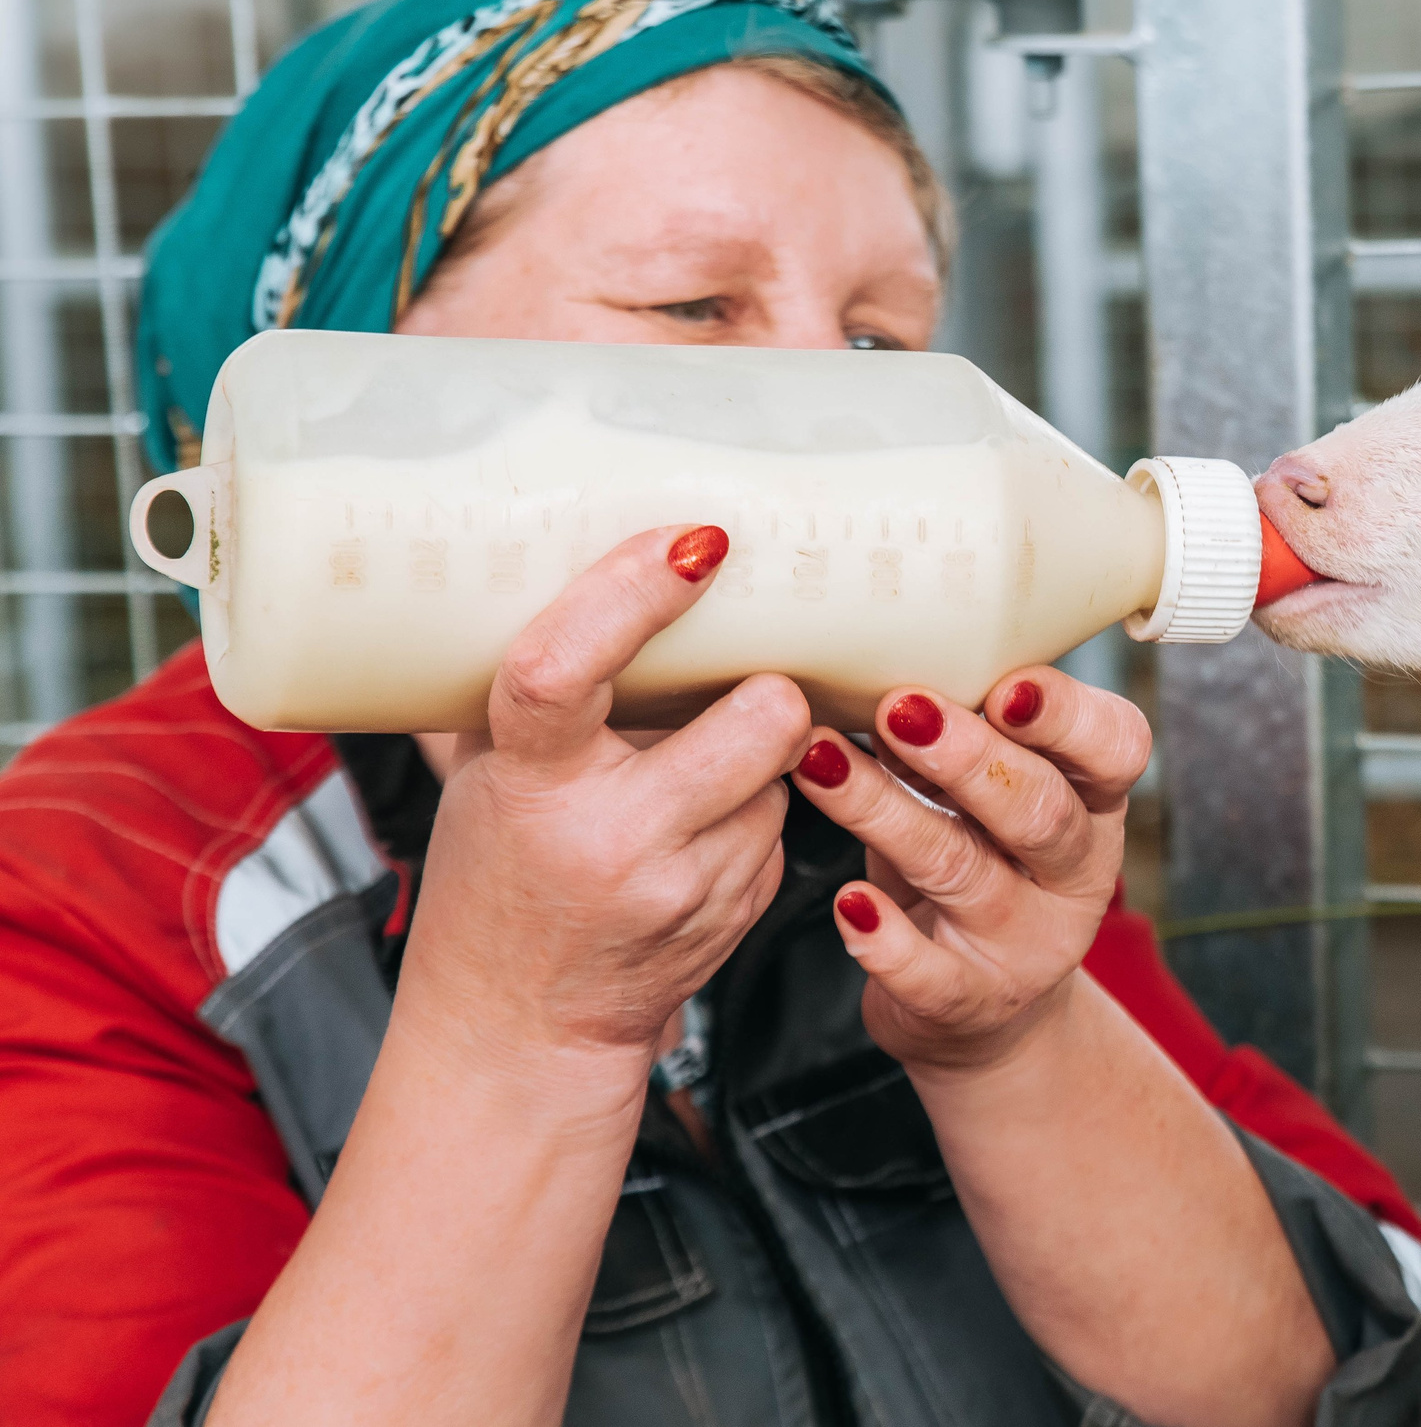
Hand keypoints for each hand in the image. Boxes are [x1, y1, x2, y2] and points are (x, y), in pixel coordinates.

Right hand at [401, 525, 811, 1068]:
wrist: (518, 1026)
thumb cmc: (498, 881)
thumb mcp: (486, 777)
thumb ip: (520, 684)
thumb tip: (539, 554)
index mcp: (527, 781)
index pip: (564, 668)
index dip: (632, 594)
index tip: (696, 544)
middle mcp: (610, 836)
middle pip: (758, 719)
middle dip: (767, 690)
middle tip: (741, 680)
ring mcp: (683, 885)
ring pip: (784, 771)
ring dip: (760, 757)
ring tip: (695, 771)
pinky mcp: (737, 914)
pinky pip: (781, 826)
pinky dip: (754, 812)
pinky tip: (699, 831)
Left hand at [790, 668, 1149, 1073]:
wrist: (985, 1017)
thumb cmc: (978, 865)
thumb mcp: (987, 797)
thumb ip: (960, 732)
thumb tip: (875, 642)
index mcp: (1093, 803)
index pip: (1117, 749)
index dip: (1067, 716)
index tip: (1006, 685)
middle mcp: (1075, 872)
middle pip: (1039, 809)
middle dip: (969, 756)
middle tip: (898, 709)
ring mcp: (1028, 943)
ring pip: (963, 872)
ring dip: (887, 812)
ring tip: (821, 764)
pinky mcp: (971, 1002)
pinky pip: (931, 974)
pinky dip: (886, 940)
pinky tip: (846, 904)